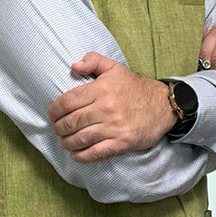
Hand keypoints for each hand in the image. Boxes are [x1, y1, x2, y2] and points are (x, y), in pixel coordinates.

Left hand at [47, 52, 176, 162]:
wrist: (164, 105)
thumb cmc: (135, 87)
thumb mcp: (115, 68)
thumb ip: (93, 61)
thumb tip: (74, 66)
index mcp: (101, 89)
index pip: (68, 102)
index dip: (54, 110)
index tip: (52, 114)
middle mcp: (106, 109)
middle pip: (71, 122)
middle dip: (58, 128)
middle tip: (57, 129)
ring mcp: (114, 127)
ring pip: (80, 139)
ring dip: (66, 143)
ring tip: (64, 141)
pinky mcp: (122, 142)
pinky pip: (96, 152)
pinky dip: (81, 156)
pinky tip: (75, 154)